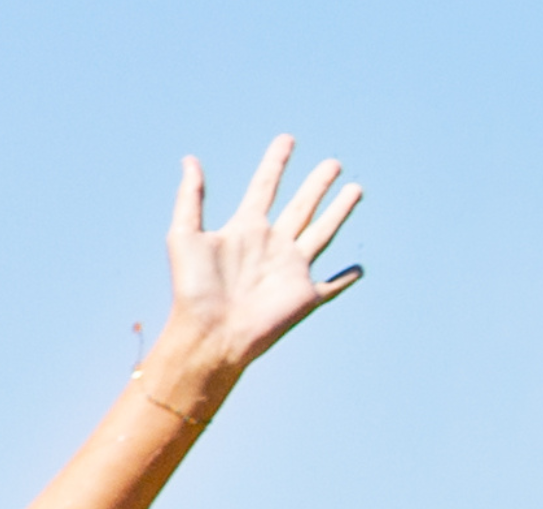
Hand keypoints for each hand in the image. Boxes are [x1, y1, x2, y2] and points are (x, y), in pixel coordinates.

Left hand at [153, 136, 365, 388]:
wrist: (209, 334)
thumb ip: (190, 198)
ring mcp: (291, 269)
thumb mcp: (184, 236)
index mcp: (245, 229)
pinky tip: (358, 270)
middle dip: (317, 184)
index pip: (264, 186)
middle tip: (333, 163)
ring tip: (355, 189)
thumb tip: (189, 159)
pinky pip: (332, 286)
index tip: (287, 139)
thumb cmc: (193, 289)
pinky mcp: (306, 295)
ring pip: (322, 233)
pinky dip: (346, 279)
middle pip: (301, 205)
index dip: (276, 162)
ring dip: (339, 212)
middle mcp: (271, 245)